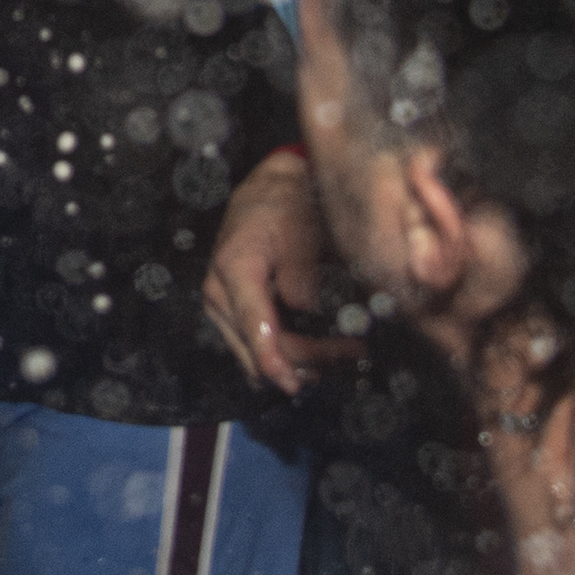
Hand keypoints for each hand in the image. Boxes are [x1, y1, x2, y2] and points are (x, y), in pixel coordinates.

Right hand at [201, 147, 355, 393]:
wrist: (268, 191)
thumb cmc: (283, 204)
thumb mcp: (298, 227)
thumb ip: (299, 269)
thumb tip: (305, 308)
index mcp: (234, 270)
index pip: (253, 329)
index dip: (276, 363)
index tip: (300, 383)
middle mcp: (220, 295)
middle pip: (258, 354)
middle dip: (306, 364)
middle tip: (354, 353)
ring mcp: (223, 308)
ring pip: (257, 361)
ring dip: (301, 365)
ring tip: (346, 355)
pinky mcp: (233, 315)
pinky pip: (257, 351)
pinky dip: (289, 358)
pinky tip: (323, 351)